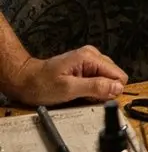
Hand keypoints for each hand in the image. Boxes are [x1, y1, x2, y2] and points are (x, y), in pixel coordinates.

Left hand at [10, 47, 127, 106]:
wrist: (26, 80)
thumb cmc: (42, 84)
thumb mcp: (69, 89)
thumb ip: (95, 87)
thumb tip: (117, 88)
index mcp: (90, 57)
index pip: (118, 75)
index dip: (110, 90)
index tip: (95, 96)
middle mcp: (92, 55)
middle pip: (114, 77)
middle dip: (104, 90)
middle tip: (85, 95)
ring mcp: (89, 61)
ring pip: (107, 80)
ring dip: (97, 91)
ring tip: (79, 93)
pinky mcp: (85, 68)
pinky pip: (98, 81)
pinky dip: (91, 89)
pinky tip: (79, 91)